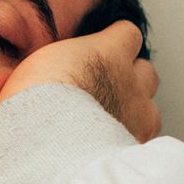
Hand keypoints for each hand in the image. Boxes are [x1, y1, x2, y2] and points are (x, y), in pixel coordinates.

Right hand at [0, 21, 160, 141]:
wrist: (45, 148)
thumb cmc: (33, 103)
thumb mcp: (37, 63)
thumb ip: (60, 63)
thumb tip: (58, 68)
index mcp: (107, 52)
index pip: (127, 34)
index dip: (115, 42)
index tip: (101, 51)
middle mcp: (130, 81)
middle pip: (146, 71)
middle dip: (130, 79)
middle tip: (103, 91)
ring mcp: (140, 116)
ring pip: (150, 108)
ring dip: (134, 112)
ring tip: (107, 124)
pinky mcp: (137, 148)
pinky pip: (142, 140)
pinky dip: (127, 142)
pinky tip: (105, 149)